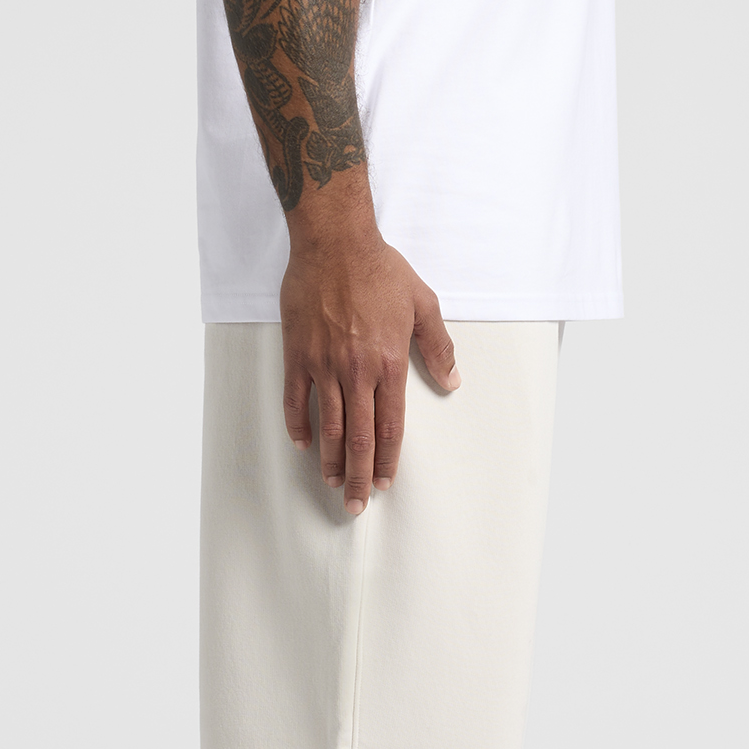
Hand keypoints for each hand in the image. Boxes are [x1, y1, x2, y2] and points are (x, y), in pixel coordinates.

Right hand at [280, 223, 458, 513]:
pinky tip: (303, 445)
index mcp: (388, 364)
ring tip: (333, 483)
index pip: (390, 427)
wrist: (335, 242)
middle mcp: (356, 372)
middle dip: (359, 476)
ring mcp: (323, 365)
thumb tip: (452, 381)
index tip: (384, 484)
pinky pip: (296, 399)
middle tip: (355, 506)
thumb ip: (438, 347)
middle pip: (359, 438)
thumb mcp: (423, 304)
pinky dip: (298, 426)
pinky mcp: (298, 354)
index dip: (387, 461)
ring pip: (328, 426)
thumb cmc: (381, 270)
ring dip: (330, 460)